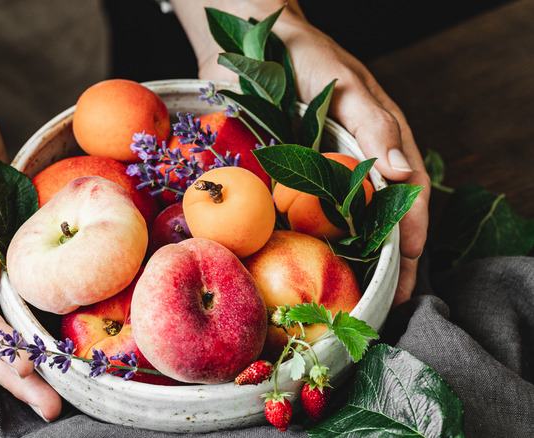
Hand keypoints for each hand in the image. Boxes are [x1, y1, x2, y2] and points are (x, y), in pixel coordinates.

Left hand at [173, 0, 429, 305]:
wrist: (253, 44)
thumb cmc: (308, 58)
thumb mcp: (348, 88)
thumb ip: (376, 125)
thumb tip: (401, 173)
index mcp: (382, 142)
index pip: (408, 197)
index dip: (410, 235)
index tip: (405, 271)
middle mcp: (356, 161)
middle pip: (382, 217)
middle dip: (387, 259)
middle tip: (386, 300)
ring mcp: (324, 169)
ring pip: (347, 220)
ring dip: (355, 256)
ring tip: (356, 293)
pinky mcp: (291, 172)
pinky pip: (306, 211)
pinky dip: (314, 238)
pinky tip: (312, 261)